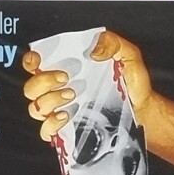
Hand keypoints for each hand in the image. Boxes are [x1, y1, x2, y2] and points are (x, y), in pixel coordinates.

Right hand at [21, 29, 156, 143]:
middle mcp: (58, 90)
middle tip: (66, 79)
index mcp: (66, 68)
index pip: (34, 64)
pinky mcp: (67, 130)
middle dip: (43, 82)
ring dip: (49, 101)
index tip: (39, 61)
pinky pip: (45, 131)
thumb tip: (93, 51)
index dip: (30, 61)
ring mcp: (61, 110)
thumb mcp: (127, 55)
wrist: (143, 109)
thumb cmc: (132, 82)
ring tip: (73, 96)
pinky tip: (66, 117)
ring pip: (35, 108)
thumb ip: (112, 43)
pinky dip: (51, 124)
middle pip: (30, 88)